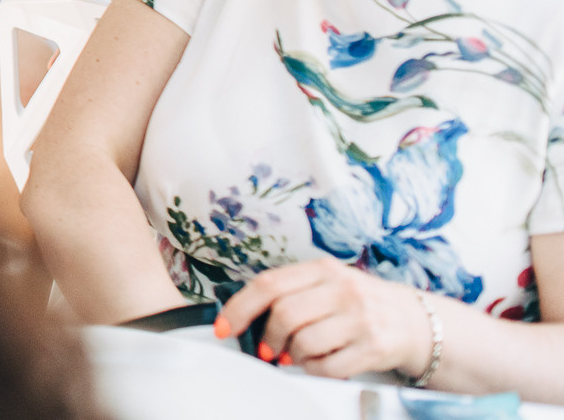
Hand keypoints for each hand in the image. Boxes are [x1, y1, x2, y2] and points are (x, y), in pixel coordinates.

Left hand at [215, 259, 435, 379]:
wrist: (414, 321)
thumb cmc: (358, 302)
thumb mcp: (327, 284)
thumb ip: (291, 293)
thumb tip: (245, 317)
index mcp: (323, 269)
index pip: (269, 284)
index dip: (239, 308)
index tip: (224, 327)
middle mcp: (343, 290)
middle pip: (284, 315)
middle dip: (268, 337)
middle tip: (268, 349)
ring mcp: (361, 319)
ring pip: (304, 343)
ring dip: (293, 356)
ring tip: (299, 354)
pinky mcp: (374, 348)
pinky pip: (328, 367)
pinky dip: (314, 369)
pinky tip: (320, 362)